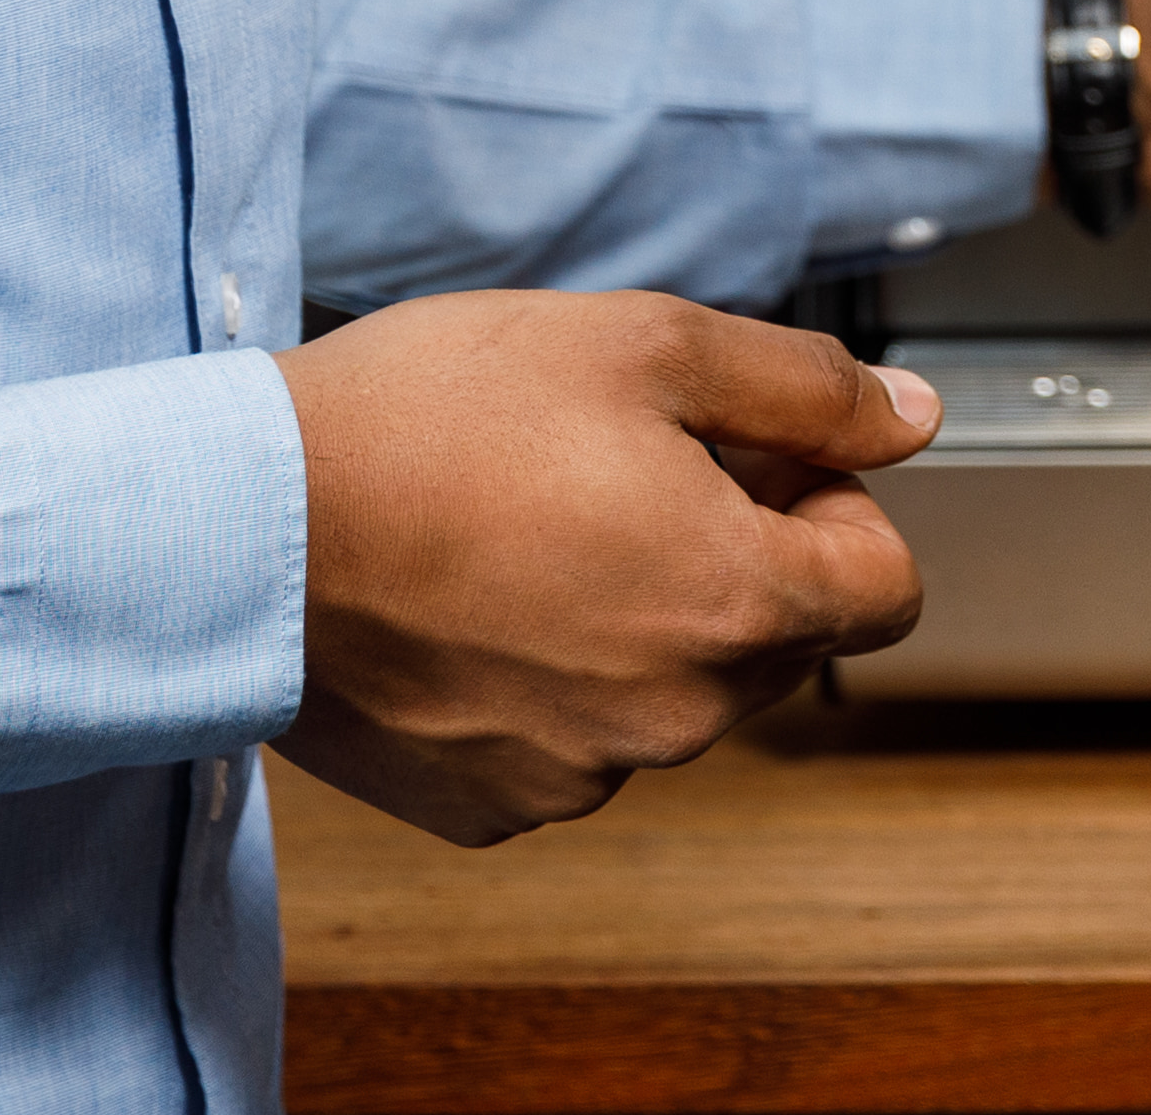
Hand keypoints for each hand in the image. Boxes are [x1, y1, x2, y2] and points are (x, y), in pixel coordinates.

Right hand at [271, 289, 935, 847]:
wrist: (241, 528)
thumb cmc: (431, 422)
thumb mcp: (647, 342)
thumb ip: (804, 386)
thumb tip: (909, 419)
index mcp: (734, 604)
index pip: (888, 586)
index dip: (839, 503)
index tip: (759, 457)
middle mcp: (673, 717)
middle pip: (782, 637)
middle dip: (741, 549)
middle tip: (631, 465)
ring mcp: (578, 775)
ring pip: (676, 691)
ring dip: (644, 614)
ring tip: (536, 525)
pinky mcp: (490, 807)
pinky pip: (574, 742)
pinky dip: (553, 677)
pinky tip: (481, 599)